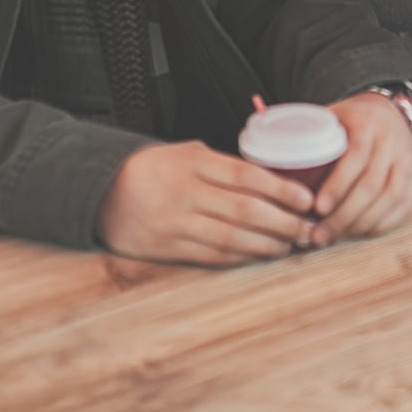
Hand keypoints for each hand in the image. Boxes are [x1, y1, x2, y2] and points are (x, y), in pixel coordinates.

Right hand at [97, 140, 315, 266]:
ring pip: (231, 237)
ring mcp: (176, 223)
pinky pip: (212, 256)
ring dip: (267, 244)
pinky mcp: (167, 248)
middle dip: (283, 222)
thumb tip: (271, 179)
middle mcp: (188, 193)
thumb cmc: (156, 168)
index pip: (248, 176)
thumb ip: (224, 166)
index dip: (282, 190)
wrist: (103, 191)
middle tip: (308, 228)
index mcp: (196, 163)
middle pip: (245, 210)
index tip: (307, 199)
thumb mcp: (189, 154)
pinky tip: (261, 255)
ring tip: (291, 245)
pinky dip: (241, 257)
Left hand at [308, 93, 411, 247]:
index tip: (317, 208)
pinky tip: (357, 233)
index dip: (338, 185)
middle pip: (373, 185)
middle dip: (343, 216)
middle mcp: (394, 142)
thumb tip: (259, 158)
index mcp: (369, 123)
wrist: (388, 113)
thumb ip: (302, 133)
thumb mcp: (330, 116)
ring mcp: (408, 162)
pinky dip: (380, 225)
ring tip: (332, 237)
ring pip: (390, 200)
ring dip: (359, 225)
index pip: (357, 157)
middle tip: (317, 235)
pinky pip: (403, 209)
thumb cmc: (349, 122)